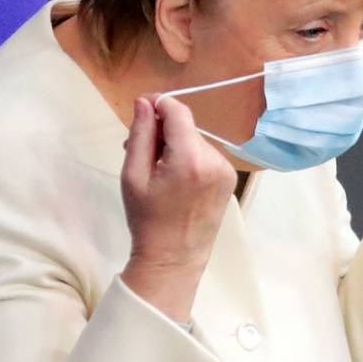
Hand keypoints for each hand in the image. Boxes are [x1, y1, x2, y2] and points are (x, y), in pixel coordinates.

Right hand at [119, 93, 237, 320]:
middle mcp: (215, 160)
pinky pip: (204, 155)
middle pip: (186, 127)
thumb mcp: (133, 175)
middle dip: (162, 131)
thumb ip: (141, 134)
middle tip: (136, 149)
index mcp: (190, 159)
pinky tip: (173, 177)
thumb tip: (144, 101)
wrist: (174, 259)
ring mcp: (226, 169)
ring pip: (194, 140)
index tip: (140, 107)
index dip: (158, 103)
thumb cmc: (147, 219)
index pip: (178, 112)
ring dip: (174, 145)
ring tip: (154, 167)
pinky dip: (188, 157)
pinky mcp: (229, 178)